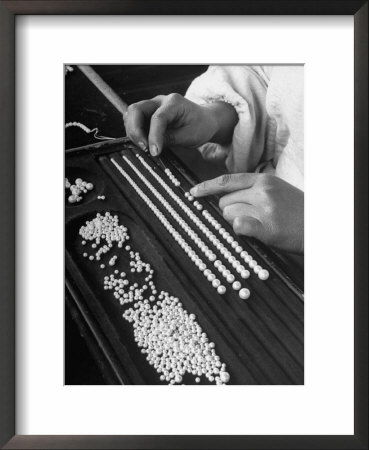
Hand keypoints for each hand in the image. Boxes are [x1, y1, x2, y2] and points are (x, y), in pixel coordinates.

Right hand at [123, 93, 237, 155]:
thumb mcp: (190, 136)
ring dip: (133, 132)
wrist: (205, 120)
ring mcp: (152, 106)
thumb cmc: (201, 126)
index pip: (157, 118)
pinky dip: (134, 132)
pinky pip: (134, 121)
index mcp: (174, 103)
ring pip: (131, 115)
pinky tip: (143, 143)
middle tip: (144, 148)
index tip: (153, 152)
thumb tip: (152, 147)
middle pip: (136, 110)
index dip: (153, 136)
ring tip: (144, 147)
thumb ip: (170, 139)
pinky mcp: (148, 114)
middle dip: (135, 130)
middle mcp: (160, 101)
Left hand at [191, 173, 303, 253]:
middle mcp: (262, 191)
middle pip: (224, 202)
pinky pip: (239, 226)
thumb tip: (225, 197)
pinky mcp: (268, 227)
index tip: (193, 193)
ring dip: (236, 222)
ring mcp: (265, 209)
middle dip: (229, 211)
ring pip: (229, 215)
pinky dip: (241, 229)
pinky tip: (253, 230)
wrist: (318, 226)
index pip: (227, 180)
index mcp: (263, 180)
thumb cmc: (295, 210)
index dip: (207, 187)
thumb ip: (252, 190)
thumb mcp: (275, 190)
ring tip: (257, 224)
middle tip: (249, 217)